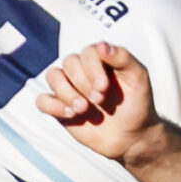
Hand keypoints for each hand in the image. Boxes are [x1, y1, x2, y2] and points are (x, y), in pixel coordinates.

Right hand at [35, 42, 163, 164]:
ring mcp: (69, 88)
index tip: (105, 88)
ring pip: (52, 76)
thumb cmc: (137, 104)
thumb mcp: (138, 78)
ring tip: (83, 109)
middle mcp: (81, 70)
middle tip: (99, 100)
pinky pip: (42, 100)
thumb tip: (102, 46)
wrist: (132, 135)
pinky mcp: (59, 108)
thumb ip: (123, 58)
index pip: (87, 52)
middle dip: (83, 82)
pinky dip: (52, 106)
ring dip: (66, 92)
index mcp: (100, 60)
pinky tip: (70, 114)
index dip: (92, 68)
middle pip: (69, 63)